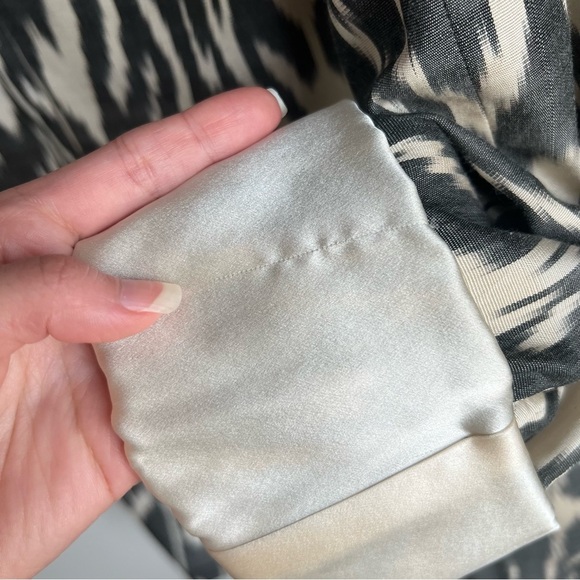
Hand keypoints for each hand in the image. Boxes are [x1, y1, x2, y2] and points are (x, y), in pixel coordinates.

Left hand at [0, 88, 282, 576]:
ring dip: (249, 288)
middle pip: (180, 233)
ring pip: (199, 311)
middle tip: (301, 178)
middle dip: (241, 200)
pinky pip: (198, 394)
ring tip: (306, 257)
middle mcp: (90, 295)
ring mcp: (117, 358)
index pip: (133, 174)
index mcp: (43, 245)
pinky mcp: (134, 424)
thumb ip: (47, 292)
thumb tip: (150, 298)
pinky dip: (238, 379)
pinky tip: (275, 356)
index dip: (198, 139)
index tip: (256, 113)